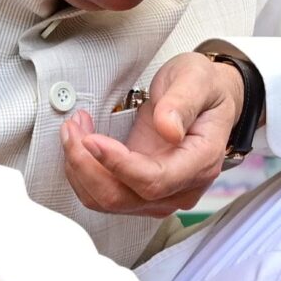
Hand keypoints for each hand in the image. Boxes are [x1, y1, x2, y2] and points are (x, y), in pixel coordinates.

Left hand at [59, 50, 241, 217]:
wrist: (207, 100)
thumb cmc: (204, 90)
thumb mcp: (196, 79)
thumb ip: (183, 102)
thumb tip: (168, 129)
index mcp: (200, 162)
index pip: (154, 180)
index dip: (118, 164)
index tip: (91, 140)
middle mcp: (180, 188)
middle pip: (122, 197)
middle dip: (87, 166)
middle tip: (73, 128)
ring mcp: (159, 196)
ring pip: (106, 200)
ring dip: (80, 168)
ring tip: (74, 129)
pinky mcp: (139, 192)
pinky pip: (101, 194)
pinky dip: (83, 171)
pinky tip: (80, 142)